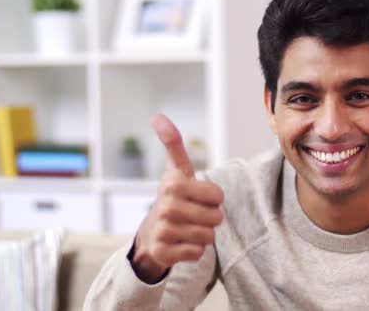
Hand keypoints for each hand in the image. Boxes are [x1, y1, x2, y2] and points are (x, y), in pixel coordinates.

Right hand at [132, 114, 223, 282]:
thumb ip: (173, 143)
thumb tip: (157, 115)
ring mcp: (164, 229)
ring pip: (209, 236)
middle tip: (193, 214)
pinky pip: (198, 253)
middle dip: (210, 217)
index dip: (214, 197)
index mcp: (173, 183)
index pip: (217, 194)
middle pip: (217, 217)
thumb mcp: (176, 170)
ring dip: (203, 234)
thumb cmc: (173, 198)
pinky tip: (181, 243)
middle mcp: (166, 205)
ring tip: (187, 228)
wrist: (151, 233)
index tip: (196, 194)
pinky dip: (194, 250)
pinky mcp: (164, 252)